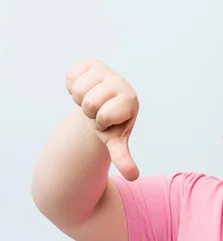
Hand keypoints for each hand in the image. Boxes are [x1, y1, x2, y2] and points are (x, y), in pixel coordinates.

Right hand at [65, 60, 139, 180]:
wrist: (103, 105)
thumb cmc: (111, 125)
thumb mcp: (116, 141)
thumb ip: (123, 157)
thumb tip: (134, 177)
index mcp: (130, 101)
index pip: (104, 115)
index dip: (100, 122)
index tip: (108, 121)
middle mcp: (121, 83)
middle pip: (89, 104)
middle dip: (89, 112)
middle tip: (98, 111)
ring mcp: (106, 71)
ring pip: (78, 90)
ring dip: (80, 99)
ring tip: (92, 101)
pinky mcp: (91, 63)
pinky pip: (71, 76)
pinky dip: (72, 85)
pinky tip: (85, 88)